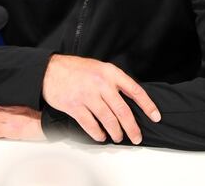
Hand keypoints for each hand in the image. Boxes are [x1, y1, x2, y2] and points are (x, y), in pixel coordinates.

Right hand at [41, 54, 160, 144]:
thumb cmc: (75, 69)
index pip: (135, 90)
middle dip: (132, 127)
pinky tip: (101, 136)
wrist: (49, 70)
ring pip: (108, 120)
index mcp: (110, 72)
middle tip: (136, 137)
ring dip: (116, 132)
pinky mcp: (74, 106)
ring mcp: (87, 95)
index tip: (155, 116)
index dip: (147, 105)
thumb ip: (113, 82)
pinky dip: (98, 134)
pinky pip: (90, 125)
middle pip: (122, 110)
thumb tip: (128, 100)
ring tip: (118, 137)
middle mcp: (101, 83)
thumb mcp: (98, 68)